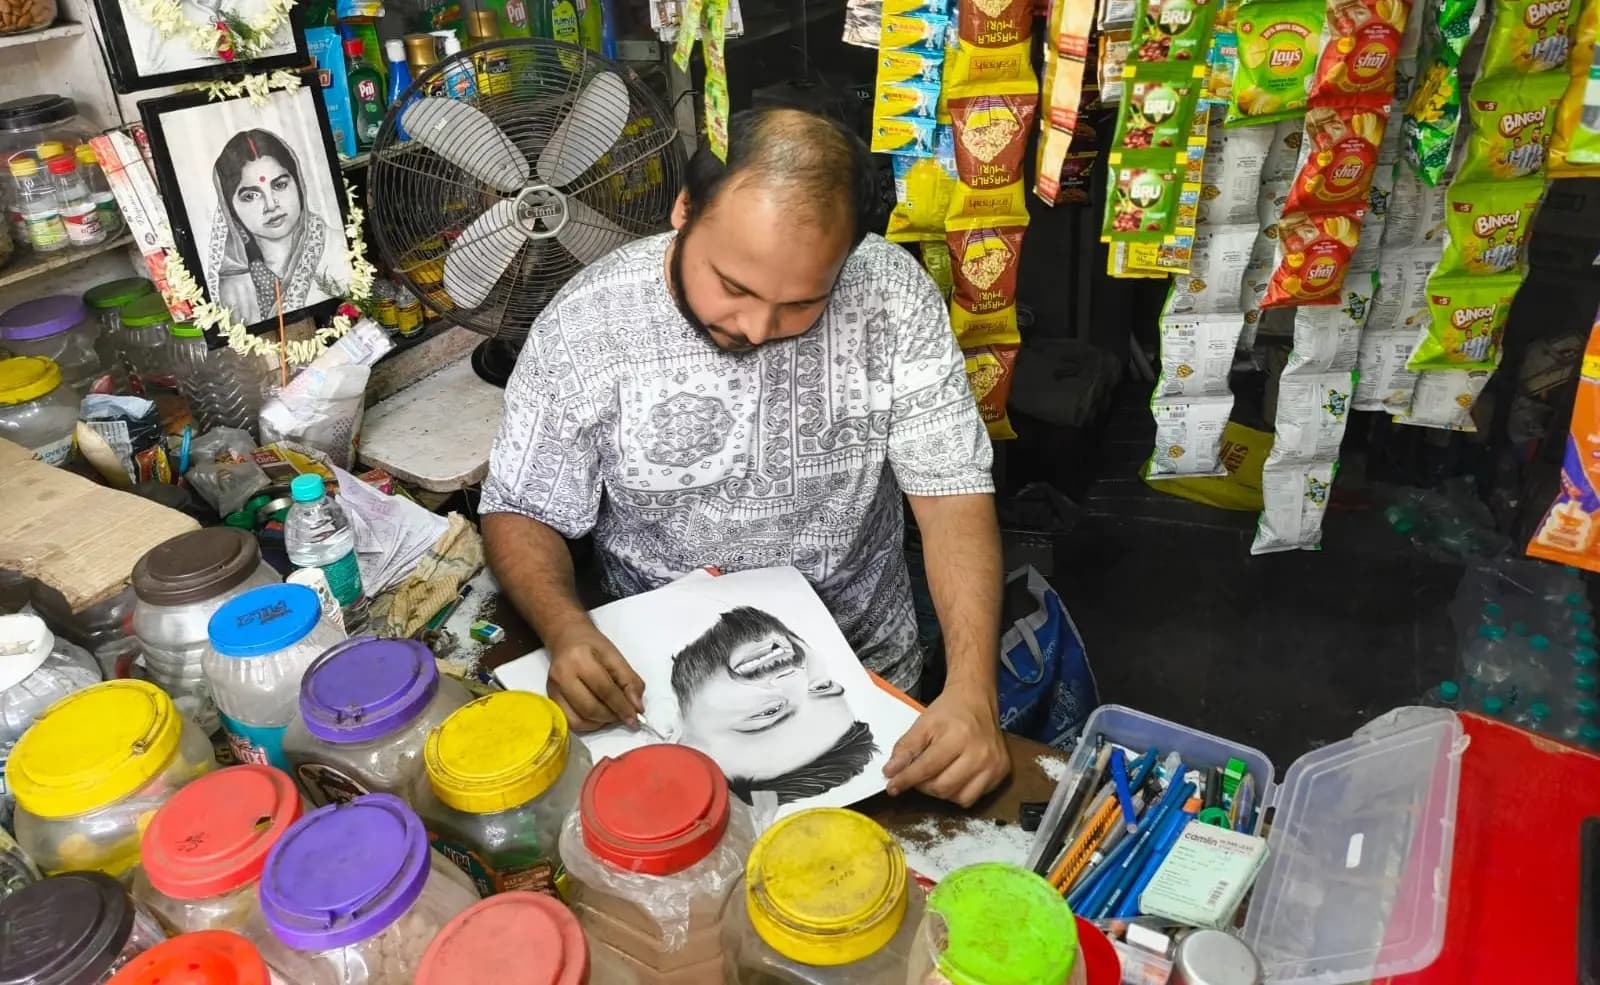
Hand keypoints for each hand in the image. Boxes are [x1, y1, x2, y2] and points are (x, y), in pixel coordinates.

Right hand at [545, 623, 644, 730]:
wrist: (566, 638)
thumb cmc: (591, 645)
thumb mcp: (615, 656)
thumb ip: (629, 681)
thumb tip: (637, 708)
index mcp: (580, 658)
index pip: (605, 690)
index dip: (622, 707)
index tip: (635, 718)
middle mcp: (562, 675)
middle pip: (590, 708)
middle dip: (611, 717)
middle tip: (623, 715)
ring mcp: (553, 689)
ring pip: (578, 720)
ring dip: (599, 723)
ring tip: (610, 714)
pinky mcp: (550, 699)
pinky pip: (569, 722)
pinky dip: (587, 724)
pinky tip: (596, 716)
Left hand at [883, 686, 1009, 806]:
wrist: (977, 701)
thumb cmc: (949, 712)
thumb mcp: (923, 724)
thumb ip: (906, 748)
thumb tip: (890, 772)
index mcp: (959, 737)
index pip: (927, 768)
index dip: (907, 779)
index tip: (892, 787)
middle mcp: (980, 753)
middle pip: (943, 787)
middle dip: (923, 786)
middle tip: (917, 776)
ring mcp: (994, 765)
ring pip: (957, 797)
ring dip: (940, 791)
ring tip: (936, 775)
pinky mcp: (1001, 773)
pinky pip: (973, 797)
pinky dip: (958, 792)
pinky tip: (953, 777)